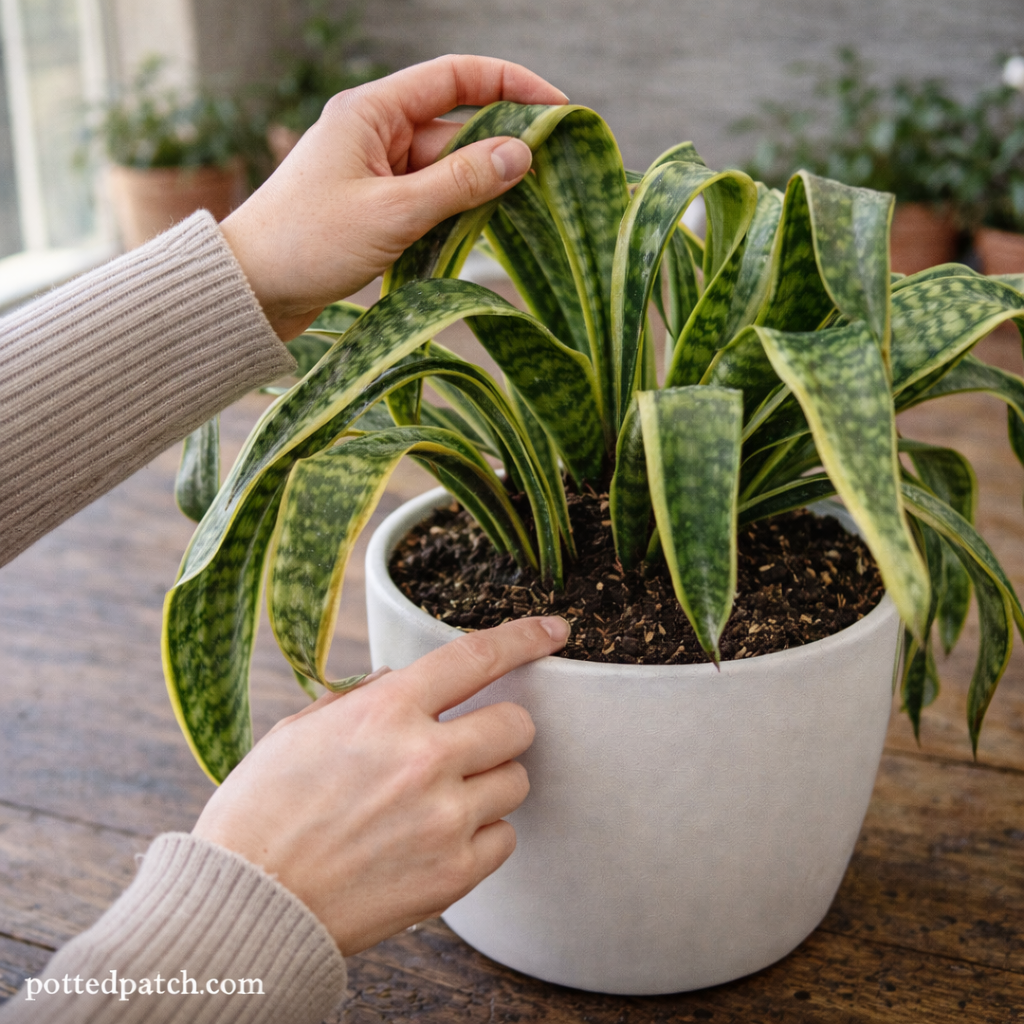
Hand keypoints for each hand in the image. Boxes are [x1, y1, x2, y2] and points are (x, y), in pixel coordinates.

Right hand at [192, 615, 569, 955]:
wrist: (246, 905)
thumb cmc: (263, 811)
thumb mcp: (300, 731)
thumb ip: (362, 698)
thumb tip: (405, 678)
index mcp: (384, 712)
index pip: (476, 657)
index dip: (525, 637)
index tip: (555, 631)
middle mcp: (423, 759)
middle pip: (517, 723)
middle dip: (500, 728)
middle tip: (470, 745)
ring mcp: (443, 819)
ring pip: (517, 781)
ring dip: (490, 782)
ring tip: (442, 799)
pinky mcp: (452, 874)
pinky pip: (505, 838)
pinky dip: (482, 835)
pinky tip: (440, 839)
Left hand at [220, 55, 566, 339]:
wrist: (250, 290)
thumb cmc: (308, 243)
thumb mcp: (394, 213)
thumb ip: (460, 183)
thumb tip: (521, 154)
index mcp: (372, 111)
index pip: (455, 78)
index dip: (511, 85)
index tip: (557, 108)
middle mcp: (375, 132)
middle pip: (456, 128)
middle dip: (499, 150)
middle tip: (549, 178)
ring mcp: (374, 171)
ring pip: (444, 170)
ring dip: (477, 190)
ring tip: (521, 214)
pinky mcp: (372, 206)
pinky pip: (426, 199)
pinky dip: (453, 213)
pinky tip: (480, 232)